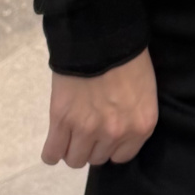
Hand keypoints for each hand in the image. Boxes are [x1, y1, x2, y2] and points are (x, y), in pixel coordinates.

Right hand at [41, 48, 158, 167]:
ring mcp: (88, 129)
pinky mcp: (63, 120)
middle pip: (97, 158)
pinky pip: (53, 152)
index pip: (122, 157)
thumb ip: (132, 115)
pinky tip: (53, 147)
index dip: (111, 145)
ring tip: (69, 135)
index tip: (105, 135)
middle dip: (92, 145)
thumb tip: (116, 130)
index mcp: (141, 126)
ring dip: (72, 149)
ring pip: (75, 159)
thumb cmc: (126, 56)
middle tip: (87, 126)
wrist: (100, 35)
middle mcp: (116, 134)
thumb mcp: (142, 90)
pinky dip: (51, 153)